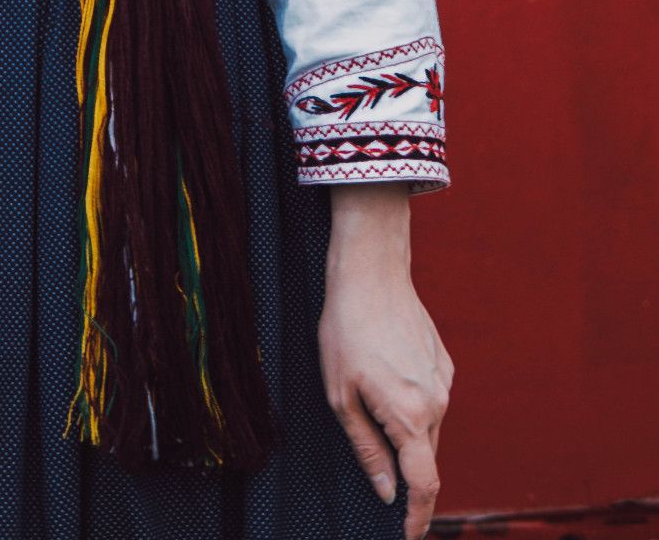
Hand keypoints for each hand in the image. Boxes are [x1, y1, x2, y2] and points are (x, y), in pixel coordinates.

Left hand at [319, 190, 453, 539]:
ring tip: (369, 402)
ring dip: (406, 434)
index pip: (424, 485)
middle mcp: (438, 404)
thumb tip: (385, 490)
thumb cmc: (347, 328)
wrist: (372, 271)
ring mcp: (444, 381)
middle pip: (425, 458)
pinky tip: (384, 377)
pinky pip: (431, 399)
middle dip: (406, 474)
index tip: (407, 535)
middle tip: (376, 470)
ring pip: (428, 428)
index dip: (418, 517)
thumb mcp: (340, 394)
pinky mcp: (443, 363)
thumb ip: (366, 448)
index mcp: (412, 417)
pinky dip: (412, 405)